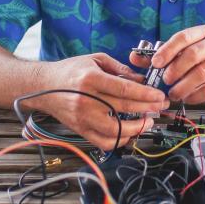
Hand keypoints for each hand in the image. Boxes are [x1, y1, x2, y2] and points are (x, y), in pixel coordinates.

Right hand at [31, 53, 168, 149]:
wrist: (44, 86)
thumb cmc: (71, 70)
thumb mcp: (96, 60)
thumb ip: (120, 69)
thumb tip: (142, 79)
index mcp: (90, 78)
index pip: (123, 89)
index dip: (145, 94)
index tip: (159, 95)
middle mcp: (86, 99)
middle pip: (123, 108)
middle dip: (147, 108)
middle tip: (161, 106)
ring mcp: (82, 117)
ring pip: (115, 130)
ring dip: (136, 128)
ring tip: (149, 121)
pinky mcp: (80, 130)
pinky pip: (104, 142)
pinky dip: (120, 141)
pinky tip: (131, 133)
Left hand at [133, 26, 204, 104]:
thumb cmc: (203, 64)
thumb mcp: (183, 57)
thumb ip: (159, 57)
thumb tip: (133, 56)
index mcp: (203, 32)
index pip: (183, 37)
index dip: (168, 50)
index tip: (155, 63)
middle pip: (194, 53)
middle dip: (176, 69)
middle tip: (165, 81)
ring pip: (203, 72)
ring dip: (184, 85)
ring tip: (174, 94)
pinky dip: (196, 95)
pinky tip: (188, 99)